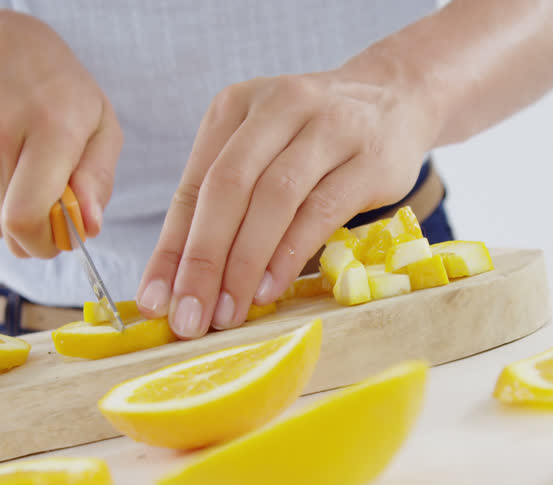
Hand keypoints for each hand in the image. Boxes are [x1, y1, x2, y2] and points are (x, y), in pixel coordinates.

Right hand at [0, 11, 120, 257]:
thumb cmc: (59, 94)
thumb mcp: (100, 126)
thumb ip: (98, 180)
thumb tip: (88, 227)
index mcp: (50, 126)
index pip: (25, 217)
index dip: (41, 244)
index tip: (55, 241)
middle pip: (5, 226)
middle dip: (30, 232)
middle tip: (44, 205)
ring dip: (4, 214)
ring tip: (18, 174)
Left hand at [135, 64, 439, 337]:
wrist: (397, 98)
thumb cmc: (315, 141)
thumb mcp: (263, 153)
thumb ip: (225, 206)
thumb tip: (179, 285)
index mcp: (235, 107)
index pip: (193, 186)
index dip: (171, 250)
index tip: (155, 303)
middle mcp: (278, 107)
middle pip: (227, 189)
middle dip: (202, 261)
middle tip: (190, 318)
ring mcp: (328, 127)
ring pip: (273, 199)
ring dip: (245, 263)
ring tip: (230, 312)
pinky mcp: (369, 157)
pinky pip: (321, 209)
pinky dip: (290, 253)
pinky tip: (271, 288)